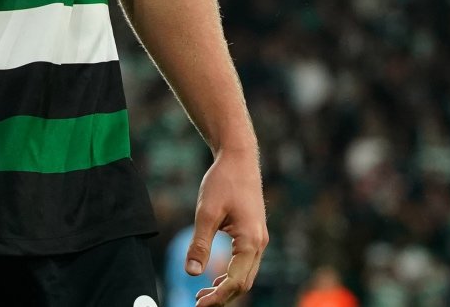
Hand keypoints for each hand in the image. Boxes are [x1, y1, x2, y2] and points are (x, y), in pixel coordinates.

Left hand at [189, 147, 267, 305]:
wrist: (239, 158)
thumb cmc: (223, 181)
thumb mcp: (206, 212)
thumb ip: (200, 244)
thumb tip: (191, 272)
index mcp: (250, 241)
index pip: (235, 281)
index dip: (216, 297)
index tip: (197, 305)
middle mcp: (259, 244)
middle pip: (243, 283)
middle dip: (222, 297)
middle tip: (197, 304)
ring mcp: (258, 240)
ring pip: (245, 275)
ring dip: (225, 288)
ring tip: (201, 295)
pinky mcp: (253, 235)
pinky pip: (244, 264)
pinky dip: (230, 275)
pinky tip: (213, 278)